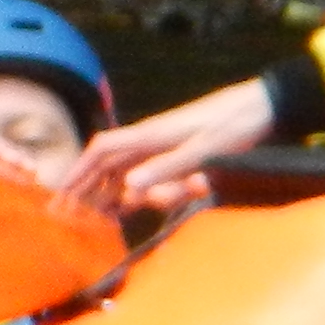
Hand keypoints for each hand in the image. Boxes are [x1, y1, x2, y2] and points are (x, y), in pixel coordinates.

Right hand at [59, 73, 279, 216]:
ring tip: (100, 217)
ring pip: (128, 172)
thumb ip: (166, 169)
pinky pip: (149, 174)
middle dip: (87, 187)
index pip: (102, 151)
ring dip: (114, 192)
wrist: (262, 107)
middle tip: (70, 212)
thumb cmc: (233, 126)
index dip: (79, 169)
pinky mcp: (179, 153)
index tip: (62, 190)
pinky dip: (138, 190)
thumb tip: (128, 188)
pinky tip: (133, 204)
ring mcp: (164, 147)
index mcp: (150, 135)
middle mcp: (150, 141)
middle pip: (108, 165)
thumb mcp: (202, 151)